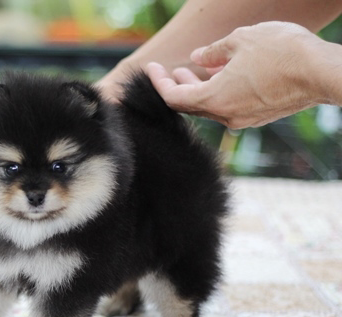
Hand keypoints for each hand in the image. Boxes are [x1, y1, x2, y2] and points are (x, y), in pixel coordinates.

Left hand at [145, 22, 329, 128]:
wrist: (322, 72)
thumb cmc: (281, 52)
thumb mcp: (241, 40)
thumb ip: (213, 51)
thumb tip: (197, 58)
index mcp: (214, 99)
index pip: (173, 97)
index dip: (158, 83)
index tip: (151, 69)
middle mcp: (225, 115)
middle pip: (189, 105)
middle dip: (177, 86)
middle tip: (171, 71)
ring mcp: (242, 119)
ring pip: (210, 107)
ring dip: (199, 89)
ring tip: (195, 70)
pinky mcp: (258, 117)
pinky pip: (229, 107)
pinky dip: (219, 93)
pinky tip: (223, 76)